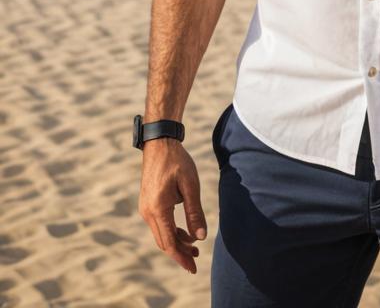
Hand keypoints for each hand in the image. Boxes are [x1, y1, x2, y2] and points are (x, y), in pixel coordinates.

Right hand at [138, 139, 207, 273]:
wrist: (160, 143)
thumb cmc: (177, 161)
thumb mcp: (190, 185)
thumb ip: (195, 212)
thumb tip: (201, 237)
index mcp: (157, 209)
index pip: (169, 242)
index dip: (181, 257)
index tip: (193, 268)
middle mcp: (147, 212)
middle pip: (164, 241)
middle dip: (180, 253)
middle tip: (196, 260)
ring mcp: (145, 208)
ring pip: (161, 234)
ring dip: (177, 242)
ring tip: (194, 247)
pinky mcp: (148, 203)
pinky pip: (159, 224)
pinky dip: (172, 231)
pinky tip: (186, 232)